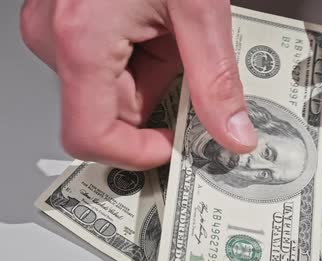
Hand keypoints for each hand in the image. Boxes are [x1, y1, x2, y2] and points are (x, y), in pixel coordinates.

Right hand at [20, 0, 256, 170]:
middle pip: (109, 112)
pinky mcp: (66, 23)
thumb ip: (217, 83)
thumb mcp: (200, 14)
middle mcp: (56, 38)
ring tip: (174, 36)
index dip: (137, 153)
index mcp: (81, 40)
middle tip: (191, 72)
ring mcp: (57, 30)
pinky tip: (161, 29)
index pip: (91, 136)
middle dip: (158, 100)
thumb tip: (233, 136)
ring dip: (153, 74)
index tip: (173, 146)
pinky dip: (142, 58)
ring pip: (110, 89)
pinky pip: (106, 65)